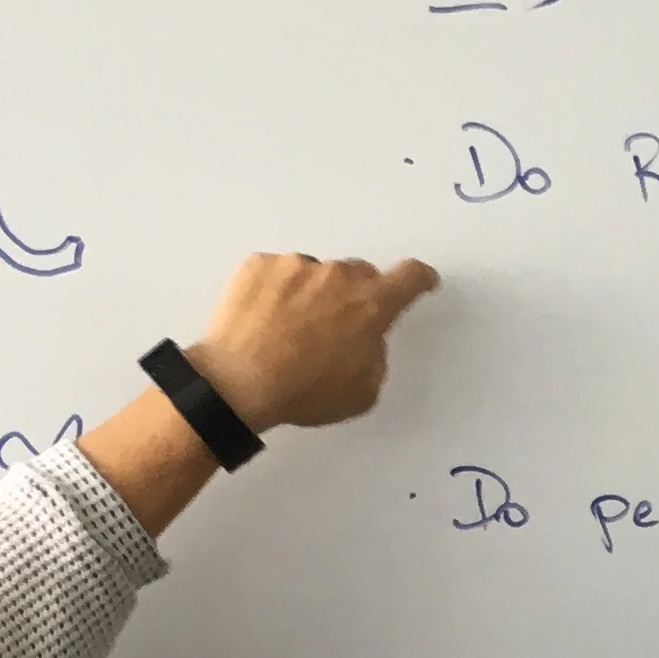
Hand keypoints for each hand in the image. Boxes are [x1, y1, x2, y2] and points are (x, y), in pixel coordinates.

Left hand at [181, 250, 439, 432]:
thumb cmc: (305, 393)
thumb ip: (374, 356)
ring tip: (288, 328)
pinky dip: (276, 291)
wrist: (237, 383)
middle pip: (359, 274)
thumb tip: (365, 340)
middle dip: (355, 295)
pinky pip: (277, 273)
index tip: (421, 280)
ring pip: (315, 273)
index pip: (409, 277)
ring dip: (312, 293)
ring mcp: (295, 265)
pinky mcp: (259, 265)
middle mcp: (337, 276)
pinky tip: (263, 319)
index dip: (419, 278)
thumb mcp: (362, 392)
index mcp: (372, 304)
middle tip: (336, 325)